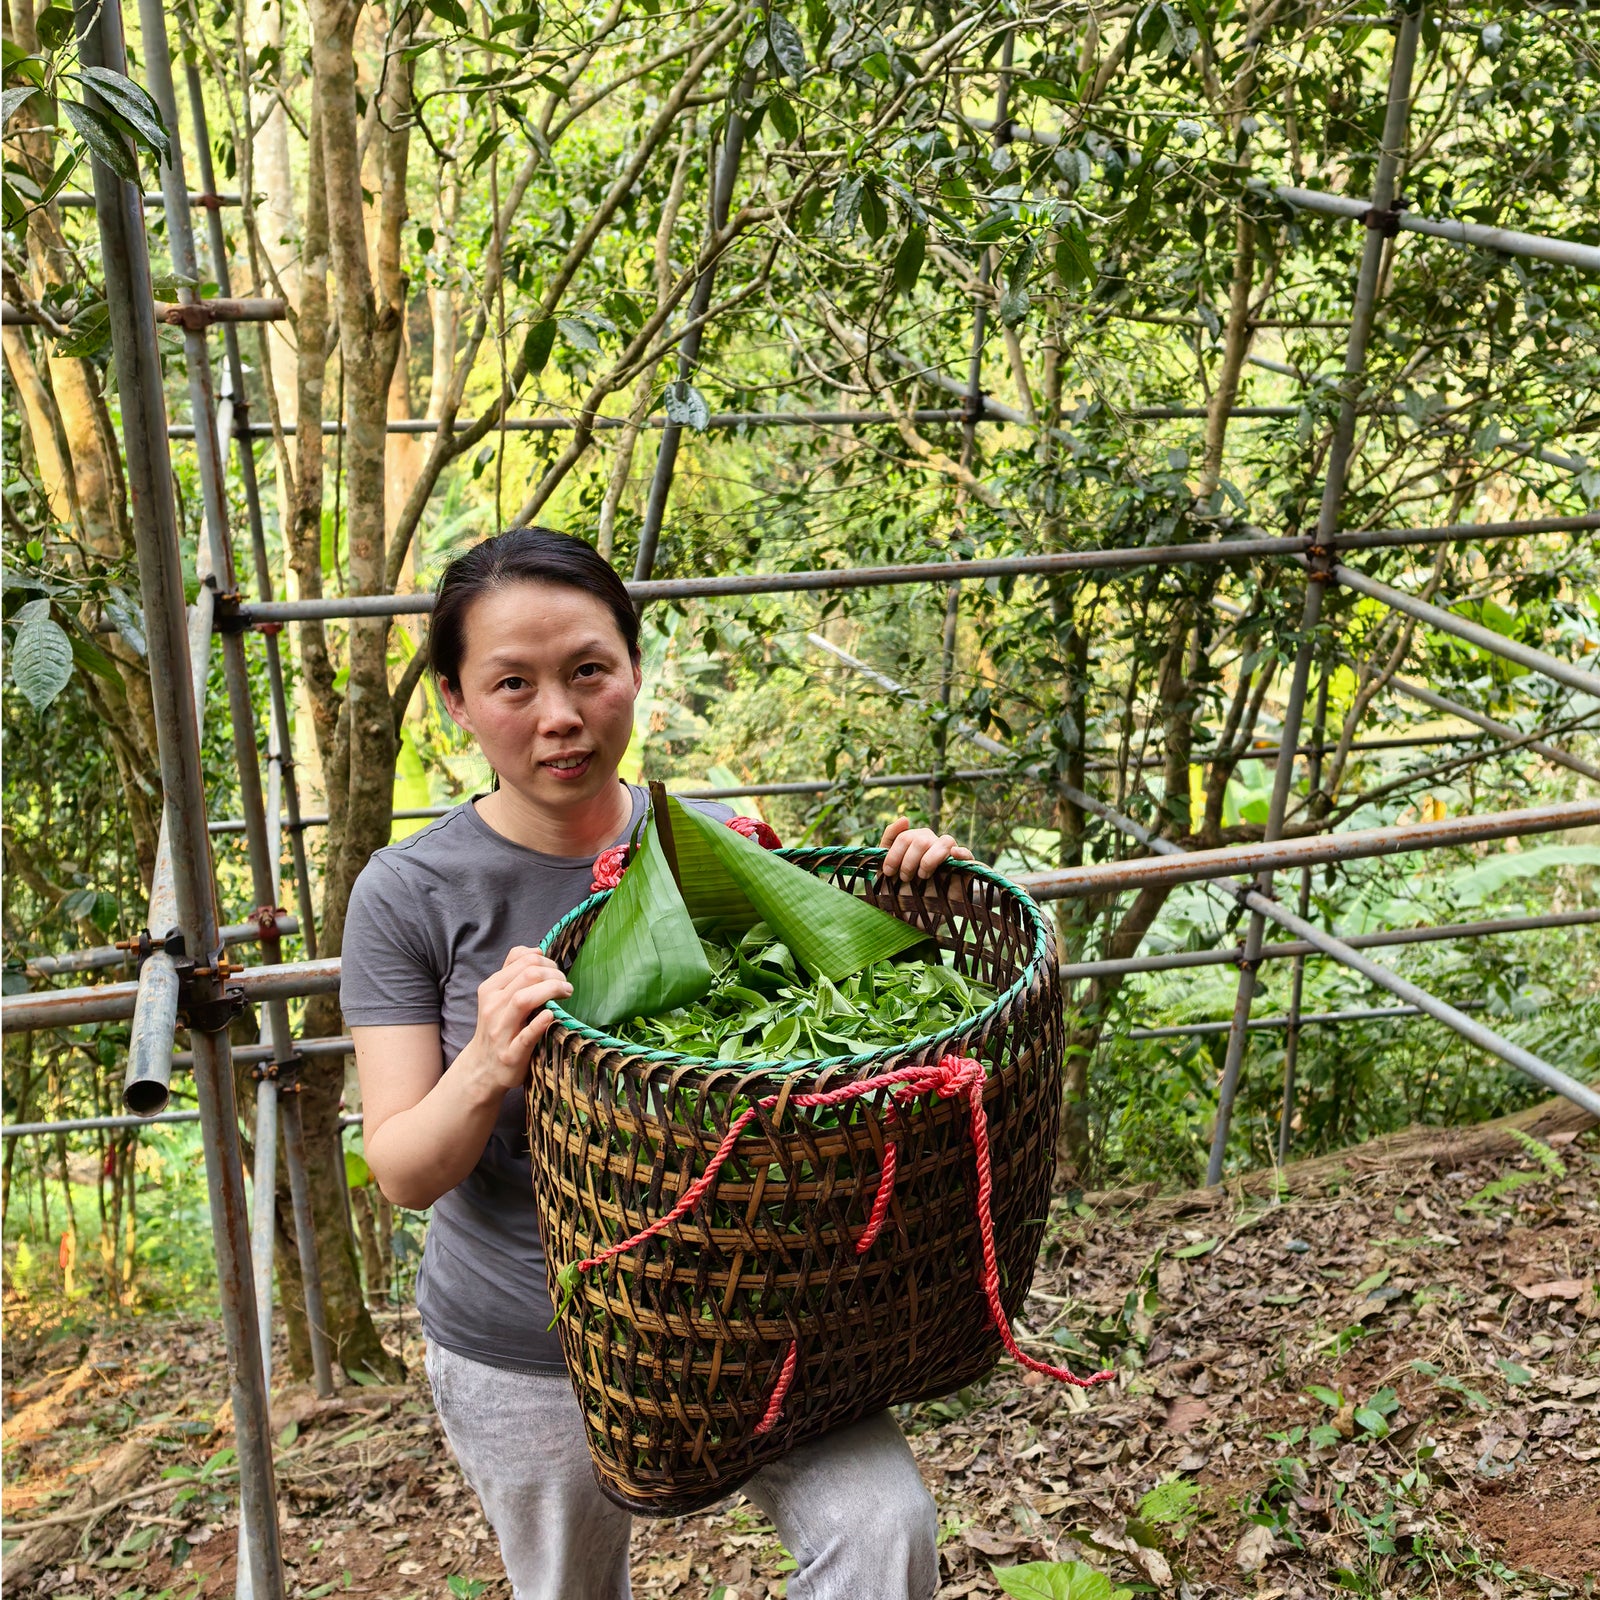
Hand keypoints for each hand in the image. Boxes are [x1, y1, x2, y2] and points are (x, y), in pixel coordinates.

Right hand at [458, 946, 571, 1096]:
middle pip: (527, 976)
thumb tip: (536, 949)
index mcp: (491, 989)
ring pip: (523, 1000)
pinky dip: (539, 1024)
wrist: (482, 1068)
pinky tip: (552, 1015)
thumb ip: (514, 971)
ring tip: (566, 993)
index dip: (547, 962)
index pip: (523, 961)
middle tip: (566, 986)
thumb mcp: (498, 996)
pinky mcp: (511, 1054)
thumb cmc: (499, 1027)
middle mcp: (493, 1006)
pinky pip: (525, 1036)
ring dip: (550, 991)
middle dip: (553, 975)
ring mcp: (501, 1031)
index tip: (558, 973)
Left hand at [880, 817, 973, 879]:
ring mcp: (949, 854)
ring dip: (929, 860)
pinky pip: (967, 853)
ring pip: (944, 841)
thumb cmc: (902, 888)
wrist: (917, 913)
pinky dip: (961, 852)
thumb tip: (905, 818)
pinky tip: (953, 855)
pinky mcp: (963, 868)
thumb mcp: (889, 865)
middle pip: (922, 839)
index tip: (888, 872)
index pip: (905, 836)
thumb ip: (890, 839)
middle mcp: (933, 844)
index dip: (894, 854)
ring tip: (923, 876)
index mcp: (916, 841)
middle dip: (909, 861)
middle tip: (905, 878)